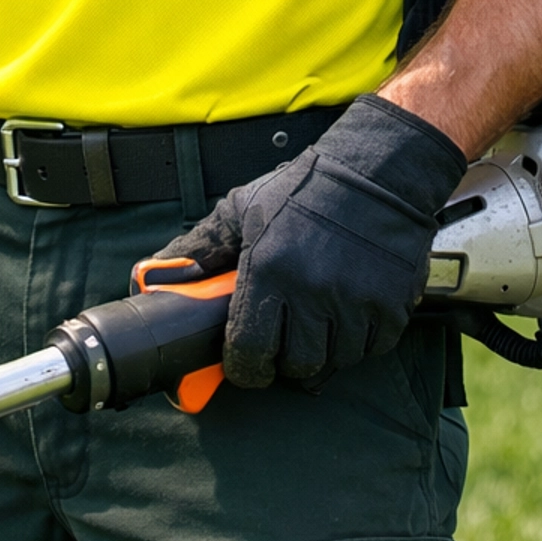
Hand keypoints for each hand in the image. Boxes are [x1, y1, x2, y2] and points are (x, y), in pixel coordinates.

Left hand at [159, 97, 464, 389]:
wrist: (376, 173)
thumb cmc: (303, 192)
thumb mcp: (242, 210)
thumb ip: (199, 249)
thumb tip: (150, 276)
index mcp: (269, 270)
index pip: (249, 351)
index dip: (245, 366)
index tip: (246, 362)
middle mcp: (312, 292)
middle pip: (294, 365)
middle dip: (284, 360)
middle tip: (283, 341)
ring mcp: (355, 303)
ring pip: (332, 363)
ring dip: (322, 352)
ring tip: (316, 323)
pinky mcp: (391, 308)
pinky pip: (368, 351)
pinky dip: (357, 342)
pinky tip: (347, 315)